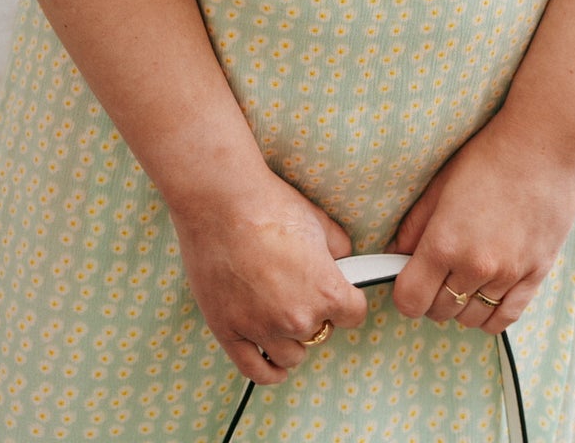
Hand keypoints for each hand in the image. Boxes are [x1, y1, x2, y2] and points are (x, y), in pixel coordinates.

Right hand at [171, 161, 367, 382]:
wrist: (220, 201)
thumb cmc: (268, 205)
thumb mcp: (318, 220)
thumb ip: (339, 248)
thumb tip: (343, 260)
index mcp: (325, 291)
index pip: (354, 315)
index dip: (348, 301)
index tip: (341, 294)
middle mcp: (296, 318)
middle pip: (320, 333)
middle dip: (316, 314)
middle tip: (298, 287)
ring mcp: (261, 329)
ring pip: (291, 356)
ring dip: (291, 340)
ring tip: (283, 315)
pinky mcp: (229, 332)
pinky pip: (255, 371)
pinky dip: (269, 371)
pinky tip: (274, 365)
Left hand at [389, 109, 574, 336]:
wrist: (546, 143)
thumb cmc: (490, 155)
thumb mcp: (442, 183)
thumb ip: (414, 226)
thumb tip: (395, 255)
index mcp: (445, 241)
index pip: (410, 300)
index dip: (406, 294)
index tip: (410, 281)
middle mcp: (475, 265)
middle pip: (439, 311)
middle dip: (432, 297)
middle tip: (437, 273)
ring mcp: (508, 274)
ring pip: (471, 319)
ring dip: (461, 305)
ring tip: (464, 278)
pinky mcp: (536, 275)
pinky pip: (505, 318)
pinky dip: (491, 315)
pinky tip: (486, 294)